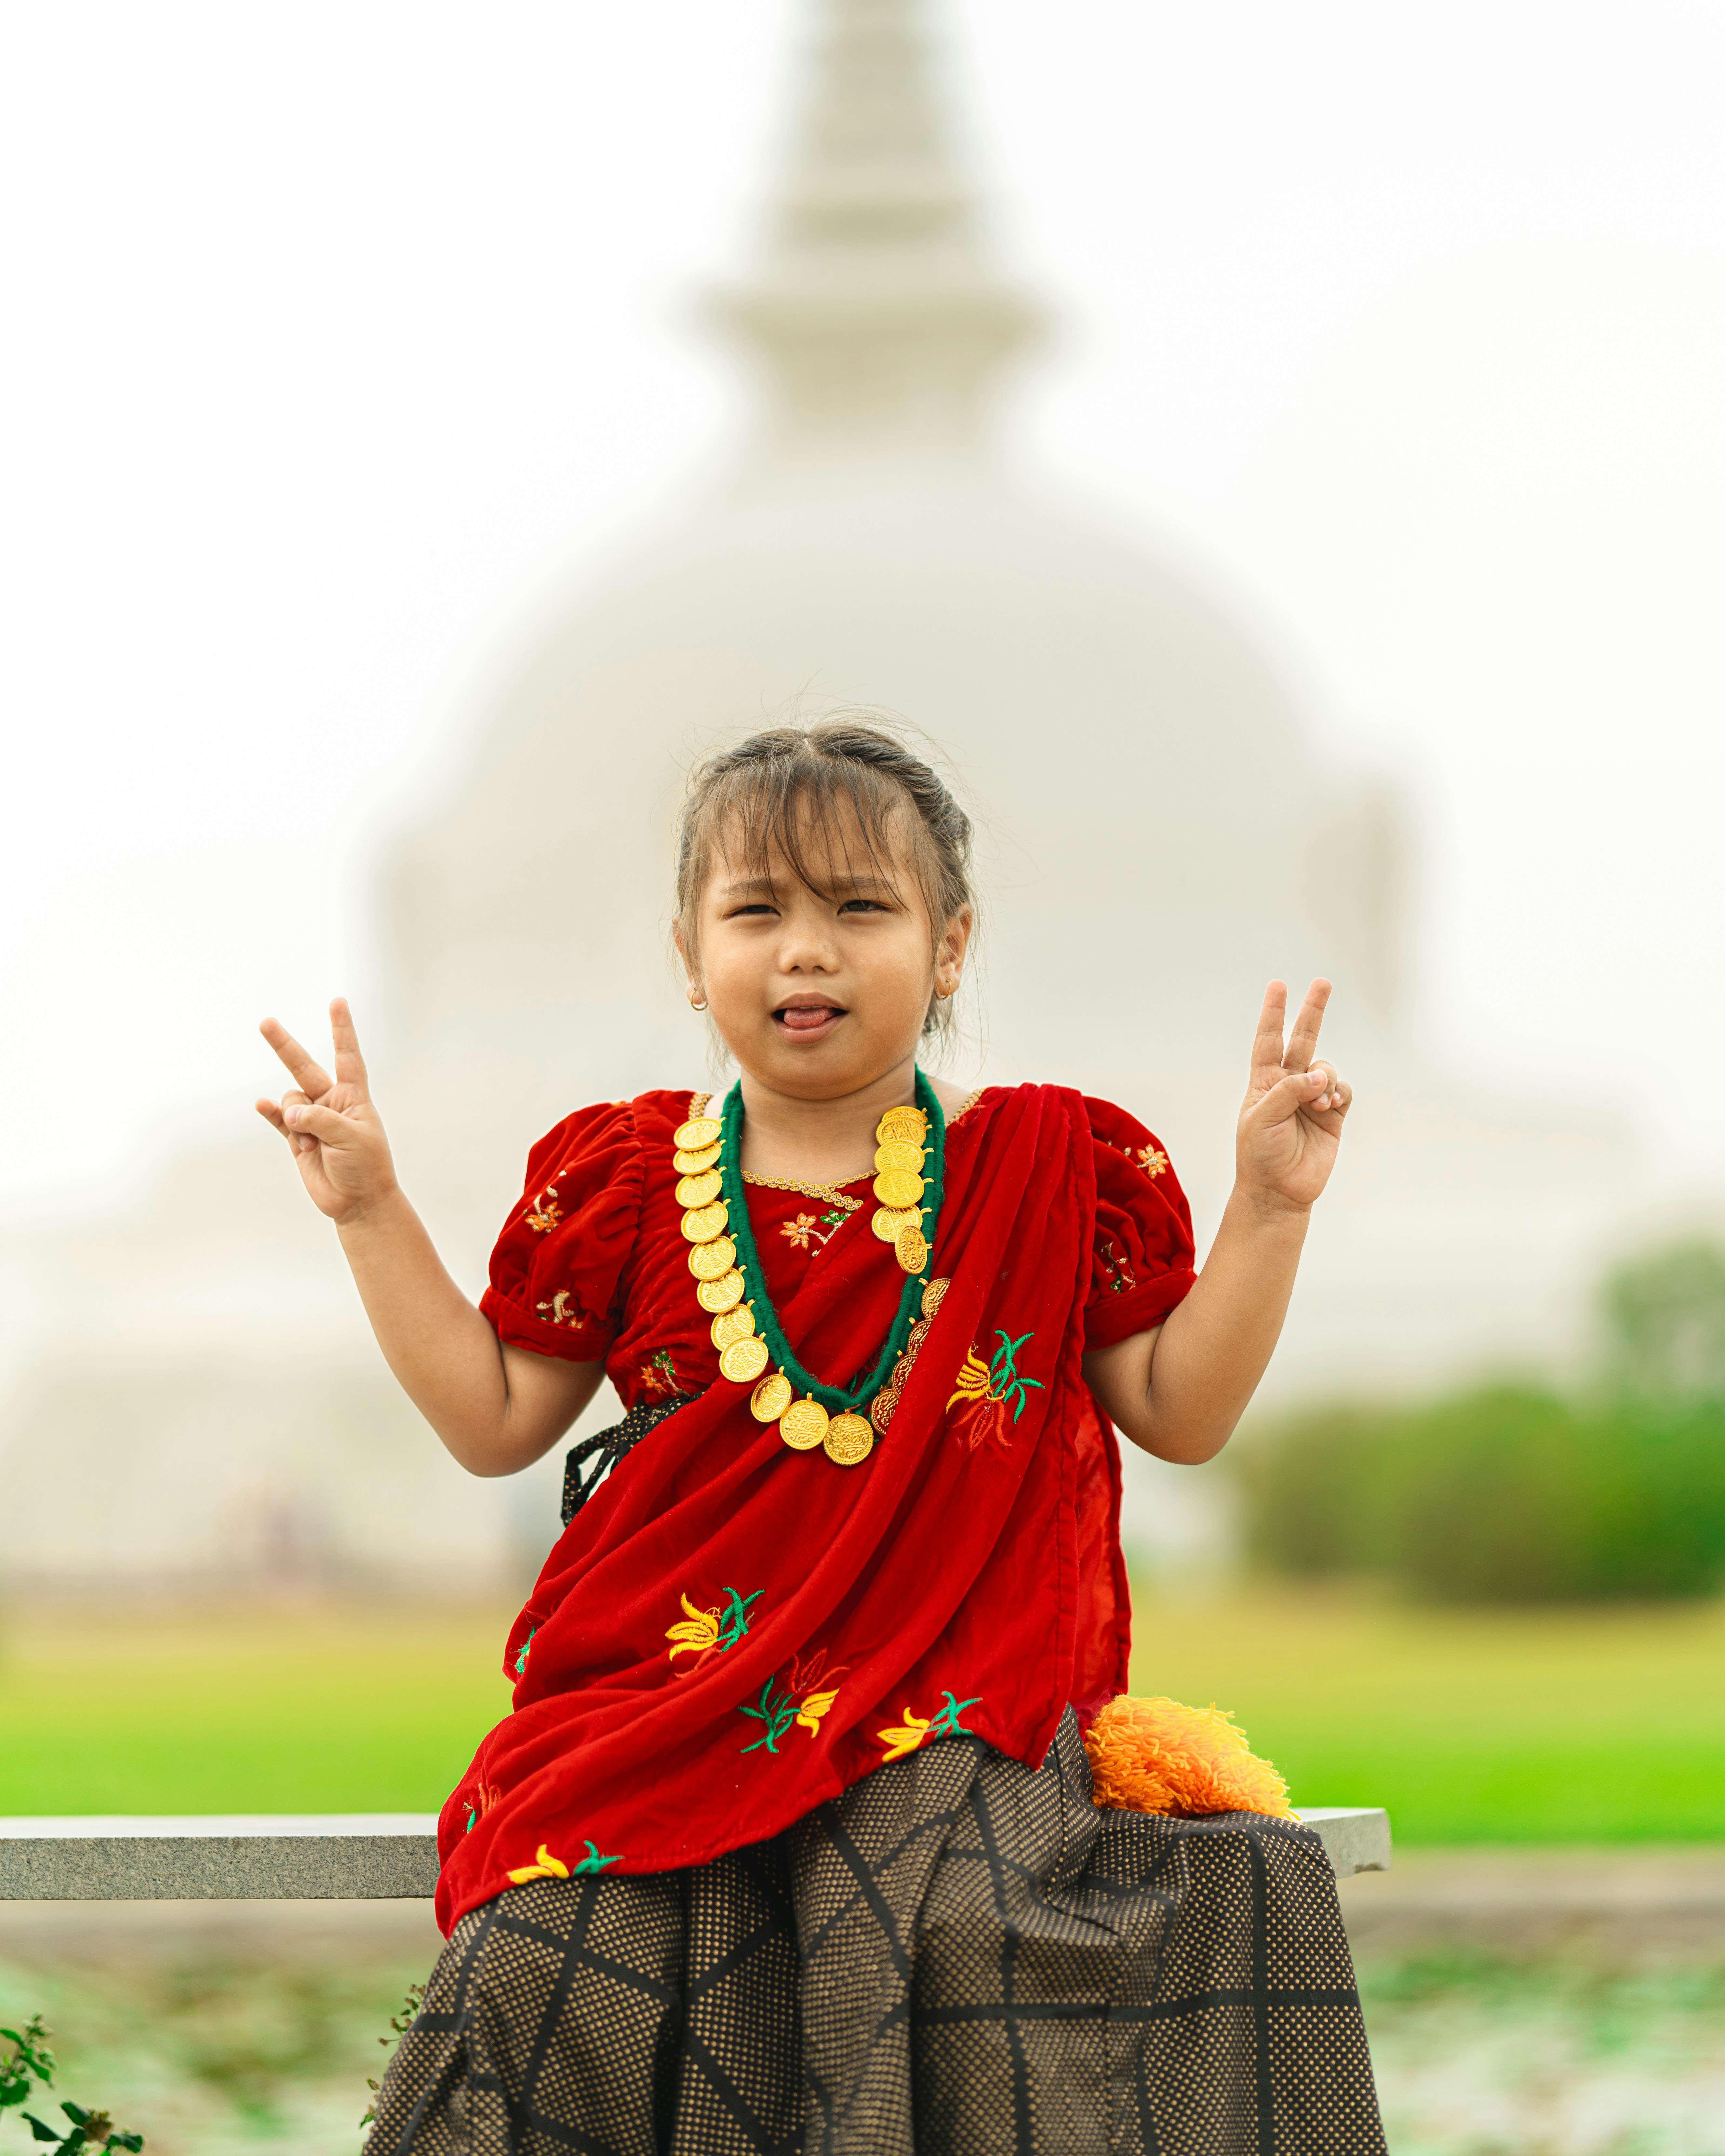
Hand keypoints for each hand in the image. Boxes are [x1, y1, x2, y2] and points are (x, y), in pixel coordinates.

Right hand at [255, 998, 397, 1223]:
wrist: (358, 1202)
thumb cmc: (366, 1167)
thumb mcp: (352, 1139)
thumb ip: (320, 1121)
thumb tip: (289, 1111)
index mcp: (353, 1097)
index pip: (347, 1056)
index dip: (342, 1030)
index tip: (337, 1002)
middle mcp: (330, 1103)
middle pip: (304, 1068)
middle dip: (285, 1046)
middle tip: (265, 1022)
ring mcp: (311, 1120)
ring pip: (290, 1101)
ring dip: (295, 1120)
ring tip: (311, 1146)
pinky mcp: (296, 1139)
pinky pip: (278, 1119)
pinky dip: (270, 1112)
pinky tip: (261, 1105)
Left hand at [1234, 979, 1351, 1211]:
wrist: (1279, 1191)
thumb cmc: (1260, 1155)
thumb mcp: (1261, 1119)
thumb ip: (1288, 1091)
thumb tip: (1318, 1075)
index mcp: (1264, 1081)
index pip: (1269, 1040)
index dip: (1273, 1013)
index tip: (1278, 985)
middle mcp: (1289, 1085)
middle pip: (1303, 1040)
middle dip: (1313, 1011)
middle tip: (1323, 982)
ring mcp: (1313, 1098)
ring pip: (1326, 1069)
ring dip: (1324, 1078)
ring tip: (1317, 1101)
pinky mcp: (1333, 1115)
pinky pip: (1343, 1090)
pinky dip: (1339, 1091)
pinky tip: (1329, 1104)